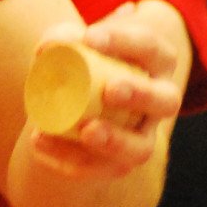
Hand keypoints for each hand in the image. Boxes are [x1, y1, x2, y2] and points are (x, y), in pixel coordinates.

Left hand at [29, 2, 183, 179]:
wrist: (77, 101)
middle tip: (110, 90)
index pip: (149, 47)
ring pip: (141, 148)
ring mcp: (142, 136)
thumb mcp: (72, 42)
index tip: (89, 38)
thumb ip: (59, 40)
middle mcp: (160, 101)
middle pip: (166, 101)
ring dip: (116, 141)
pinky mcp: (119, 163)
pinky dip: (69, 158)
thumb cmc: (83, 60)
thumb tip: (46, 50)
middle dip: (141, 95)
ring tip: (87, 131)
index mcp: (156, 62)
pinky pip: (101, 169)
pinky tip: (39, 142)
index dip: (124, 40)